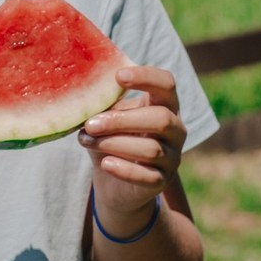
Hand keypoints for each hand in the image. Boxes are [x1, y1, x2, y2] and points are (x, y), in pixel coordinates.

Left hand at [78, 64, 186, 235]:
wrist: (115, 184)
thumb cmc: (111, 140)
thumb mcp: (106, 118)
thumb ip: (103, 104)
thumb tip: (85, 92)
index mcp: (164, 105)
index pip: (166, 84)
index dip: (146, 77)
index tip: (118, 77)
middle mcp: (175, 129)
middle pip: (160, 118)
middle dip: (121, 120)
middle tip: (90, 125)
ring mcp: (172, 157)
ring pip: (151, 149)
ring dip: (114, 144)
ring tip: (86, 141)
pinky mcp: (162, 181)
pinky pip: (148, 176)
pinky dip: (124, 170)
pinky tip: (105, 164)